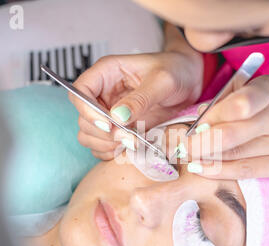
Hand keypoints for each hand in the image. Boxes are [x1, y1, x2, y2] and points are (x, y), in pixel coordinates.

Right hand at [69, 51, 202, 159]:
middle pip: (83, 119)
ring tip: (133, 143)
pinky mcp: (118, 129)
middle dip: (104, 134)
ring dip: (107, 145)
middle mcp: (102, 94)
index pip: (79, 92)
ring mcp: (108, 113)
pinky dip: (112, 152)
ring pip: (89, 135)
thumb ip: (141, 98)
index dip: (88, 111)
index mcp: (107, 73)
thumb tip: (117, 118)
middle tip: (130, 138)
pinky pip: (102, 146)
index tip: (109, 125)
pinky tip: (130, 148)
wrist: (189, 81)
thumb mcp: (163, 81)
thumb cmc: (176, 71)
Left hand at [180, 75, 268, 178]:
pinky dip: (221, 171)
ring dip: (206, 158)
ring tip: (187, 158)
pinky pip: (248, 169)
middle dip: (201, 143)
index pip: (236, 105)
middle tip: (180, 148)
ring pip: (238, 153)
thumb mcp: (267, 92)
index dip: (209, 118)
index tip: (191, 127)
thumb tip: (198, 115)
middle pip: (233, 133)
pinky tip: (203, 170)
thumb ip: (234, 99)